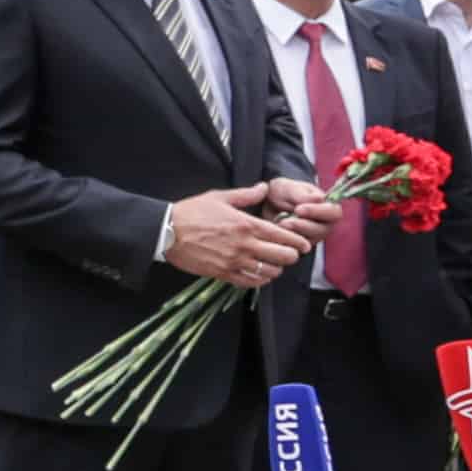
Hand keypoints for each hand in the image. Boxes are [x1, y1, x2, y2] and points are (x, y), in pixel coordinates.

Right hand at [165, 187, 312, 287]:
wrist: (167, 231)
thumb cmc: (192, 212)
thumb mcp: (220, 197)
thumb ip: (246, 194)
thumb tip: (264, 187)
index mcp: (246, 224)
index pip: (283, 236)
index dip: (298, 242)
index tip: (304, 244)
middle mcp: (245, 245)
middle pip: (283, 256)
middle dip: (292, 255)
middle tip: (292, 253)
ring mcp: (235, 262)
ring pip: (270, 272)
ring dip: (277, 268)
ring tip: (276, 264)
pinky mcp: (224, 274)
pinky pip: (251, 282)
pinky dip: (261, 280)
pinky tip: (261, 274)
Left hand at [262, 179, 344, 241]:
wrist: (268, 203)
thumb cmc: (284, 192)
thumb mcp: (290, 189)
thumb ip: (303, 195)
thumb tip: (320, 199)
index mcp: (327, 206)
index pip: (333, 212)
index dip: (317, 212)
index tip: (298, 210)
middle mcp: (325, 223)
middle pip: (323, 230)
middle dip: (304, 226)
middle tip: (287, 221)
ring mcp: (314, 237)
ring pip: (310, 241)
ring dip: (295, 234)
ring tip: (280, 224)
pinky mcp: (302, 246)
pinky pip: (298, 248)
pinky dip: (288, 240)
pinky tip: (278, 232)